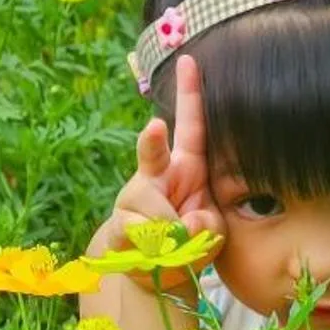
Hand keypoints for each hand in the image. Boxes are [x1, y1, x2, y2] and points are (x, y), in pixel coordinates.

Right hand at [93, 54, 224, 281]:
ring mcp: (133, 197)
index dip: (190, 94)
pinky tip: (154, 253)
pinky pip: (141, 237)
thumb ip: (206, 225)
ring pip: (156, 213)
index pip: (191, 126)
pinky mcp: (118, 224)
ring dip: (172, 235)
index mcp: (187, 167)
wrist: (154, 269)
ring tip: (174, 244)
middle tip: (154, 128)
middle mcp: (155, 174)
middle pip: (151, 152)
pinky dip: (156, 251)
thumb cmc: (190, 239)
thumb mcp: (212, 231)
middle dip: (151, 141)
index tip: (190, 61)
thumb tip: (178, 225)